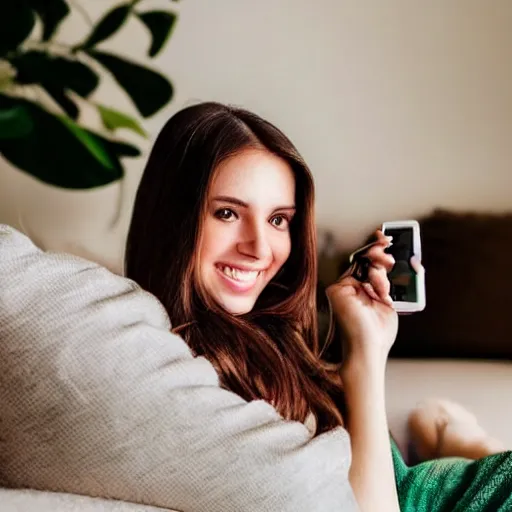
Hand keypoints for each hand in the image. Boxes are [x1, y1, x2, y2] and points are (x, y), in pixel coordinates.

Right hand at [326, 230, 396, 366]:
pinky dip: (374, 279)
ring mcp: (341, 288)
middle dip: (379, 251)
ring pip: (361, 262)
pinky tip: (382, 291)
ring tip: (390, 275)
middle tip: (391, 248)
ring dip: (380, 265)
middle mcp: (348, 287)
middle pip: (363, 258)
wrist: (368, 350)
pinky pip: (356, 272)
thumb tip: (398, 263)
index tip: (388, 237)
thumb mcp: (389, 302)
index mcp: (360, 289)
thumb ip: (388, 283)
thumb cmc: (378, 333)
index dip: (376, 247)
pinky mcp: (336, 290)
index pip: (368, 263)